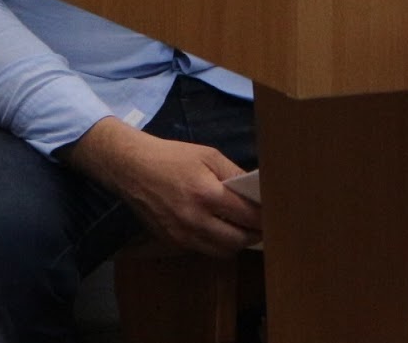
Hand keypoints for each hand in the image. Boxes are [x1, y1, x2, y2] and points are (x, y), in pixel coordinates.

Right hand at [65, 116, 261, 255]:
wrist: (132, 168)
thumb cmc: (173, 157)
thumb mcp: (209, 155)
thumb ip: (234, 173)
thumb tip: (256, 189)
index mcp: (207, 195)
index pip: (246, 216)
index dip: (264, 217)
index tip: (275, 213)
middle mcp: (195, 220)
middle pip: (236, 241)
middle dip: (253, 234)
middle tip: (262, 224)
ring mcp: (181, 235)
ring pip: (220, 251)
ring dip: (236, 243)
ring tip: (244, 228)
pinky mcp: (171, 241)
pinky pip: (202, 249)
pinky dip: (216, 244)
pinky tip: (220, 229)